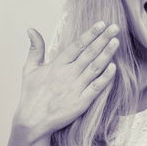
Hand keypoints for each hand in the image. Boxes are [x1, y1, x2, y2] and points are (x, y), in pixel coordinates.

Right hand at [13, 22, 119, 140]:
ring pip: (95, 68)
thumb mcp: (29, 69)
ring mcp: (75, 89)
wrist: (32, 121)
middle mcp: (67, 75)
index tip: (101, 24)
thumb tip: (31, 29)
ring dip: (106, 54)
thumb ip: (34, 48)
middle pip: (89, 54)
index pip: (76, 46)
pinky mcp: (81, 103)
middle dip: (103, 39)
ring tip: (116, 42)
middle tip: (115, 27)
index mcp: (56, 65)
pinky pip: (96, 88)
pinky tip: (114, 68)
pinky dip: (105, 78)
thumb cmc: (31, 95)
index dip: (90, 34)